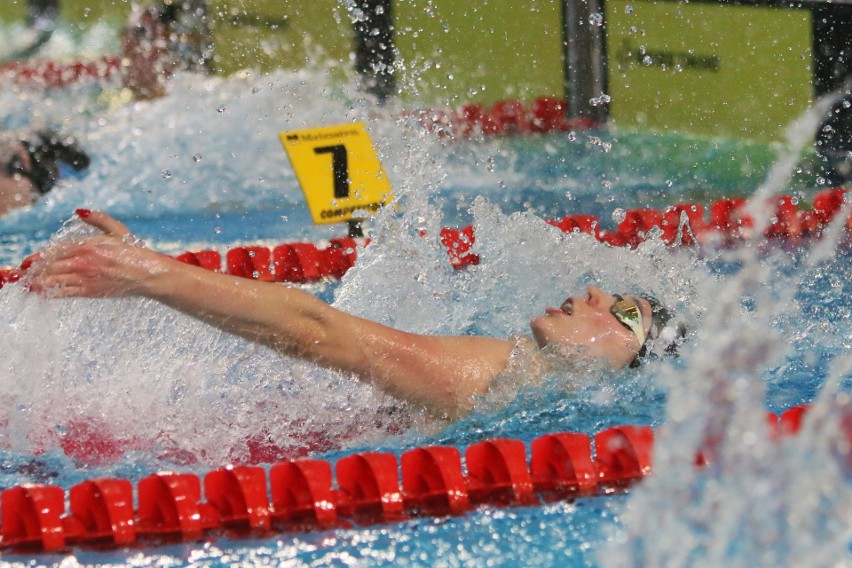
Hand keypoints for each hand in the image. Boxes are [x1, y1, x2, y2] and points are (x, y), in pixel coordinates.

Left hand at [29, 209, 165, 297]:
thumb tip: (79, 211)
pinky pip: (63, 293)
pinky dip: (49, 293)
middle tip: (26, 273)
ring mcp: (84, 278)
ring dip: (38, 282)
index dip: (38, 257)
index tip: (28, 261)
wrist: (147, 275)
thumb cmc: (133, 253)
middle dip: (35, 270)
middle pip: (49, 266)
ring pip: (52, 280)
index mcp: (87, 246)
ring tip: (30, 283)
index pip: (54, 251)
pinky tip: (42, 292)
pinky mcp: (89, 292)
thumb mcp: (117, 230)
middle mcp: (82, 262)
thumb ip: (97, 219)